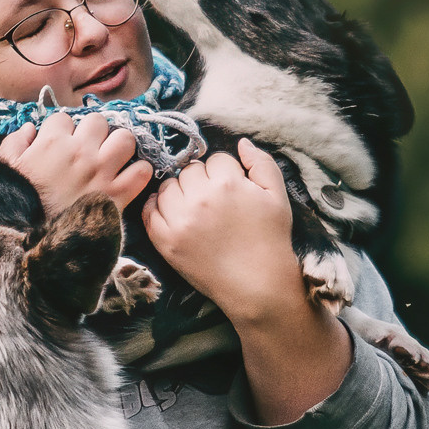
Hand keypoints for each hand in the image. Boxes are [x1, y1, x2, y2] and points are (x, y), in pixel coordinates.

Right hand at [0, 112, 152, 216]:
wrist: (37, 241)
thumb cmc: (20, 203)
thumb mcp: (8, 167)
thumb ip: (16, 142)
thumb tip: (31, 129)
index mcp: (53, 142)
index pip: (63, 118)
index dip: (61, 130)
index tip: (59, 144)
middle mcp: (81, 152)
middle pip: (98, 122)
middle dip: (92, 132)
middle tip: (87, 149)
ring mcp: (103, 172)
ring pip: (125, 138)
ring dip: (119, 146)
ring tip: (111, 157)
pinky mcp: (118, 194)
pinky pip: (142, 171)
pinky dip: (138, 172)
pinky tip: (128, 176)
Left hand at [138, 144, 305, 326]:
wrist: (257, 286)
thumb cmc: (271, 240)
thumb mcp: (278, 197)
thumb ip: (261, 163)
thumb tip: (241, 143)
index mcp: (228, 183)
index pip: (216, 159)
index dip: (226, 172)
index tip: (231, 189)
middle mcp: (200, 198)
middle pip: (189, 170)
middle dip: (201, 180)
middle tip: (213, 201)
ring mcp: (179, 220)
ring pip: (168, 186)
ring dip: (179, 192)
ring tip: (195, 208)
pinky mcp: (166, 240)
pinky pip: (150, 211)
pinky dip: (157, 208)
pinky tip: (173, 214)